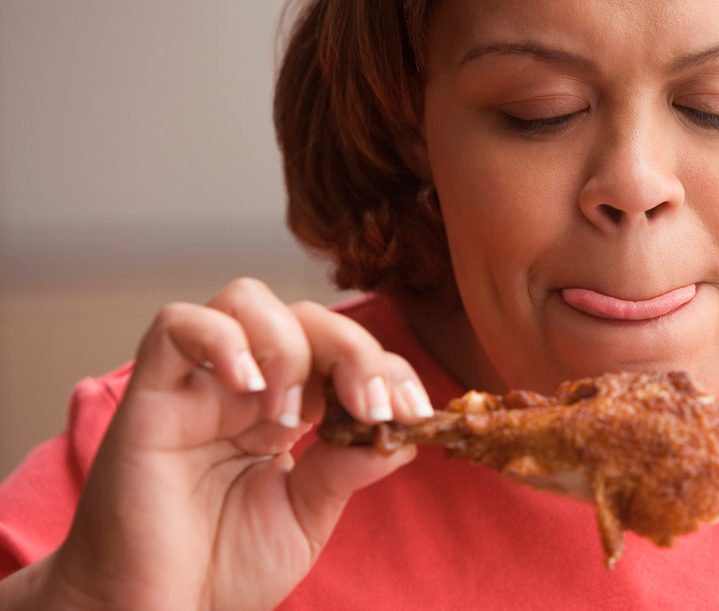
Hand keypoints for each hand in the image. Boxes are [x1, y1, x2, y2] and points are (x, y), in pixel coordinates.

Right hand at [42, 278, 432, 609]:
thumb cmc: (219, 571)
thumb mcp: (306, 518)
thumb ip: (347, 468)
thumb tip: (403, 433)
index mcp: (288, 411)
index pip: (345, 355)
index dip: (388, 370)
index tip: (415, 413)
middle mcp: (246, 388)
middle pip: (308, 317)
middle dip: (357, 352)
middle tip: (374, 408)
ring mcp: (198, 387)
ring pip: (248, 300)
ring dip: (290, 344)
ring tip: (291, 416)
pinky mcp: (149, 397)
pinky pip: (177, 324)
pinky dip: (223, 339)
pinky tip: (249, 388)